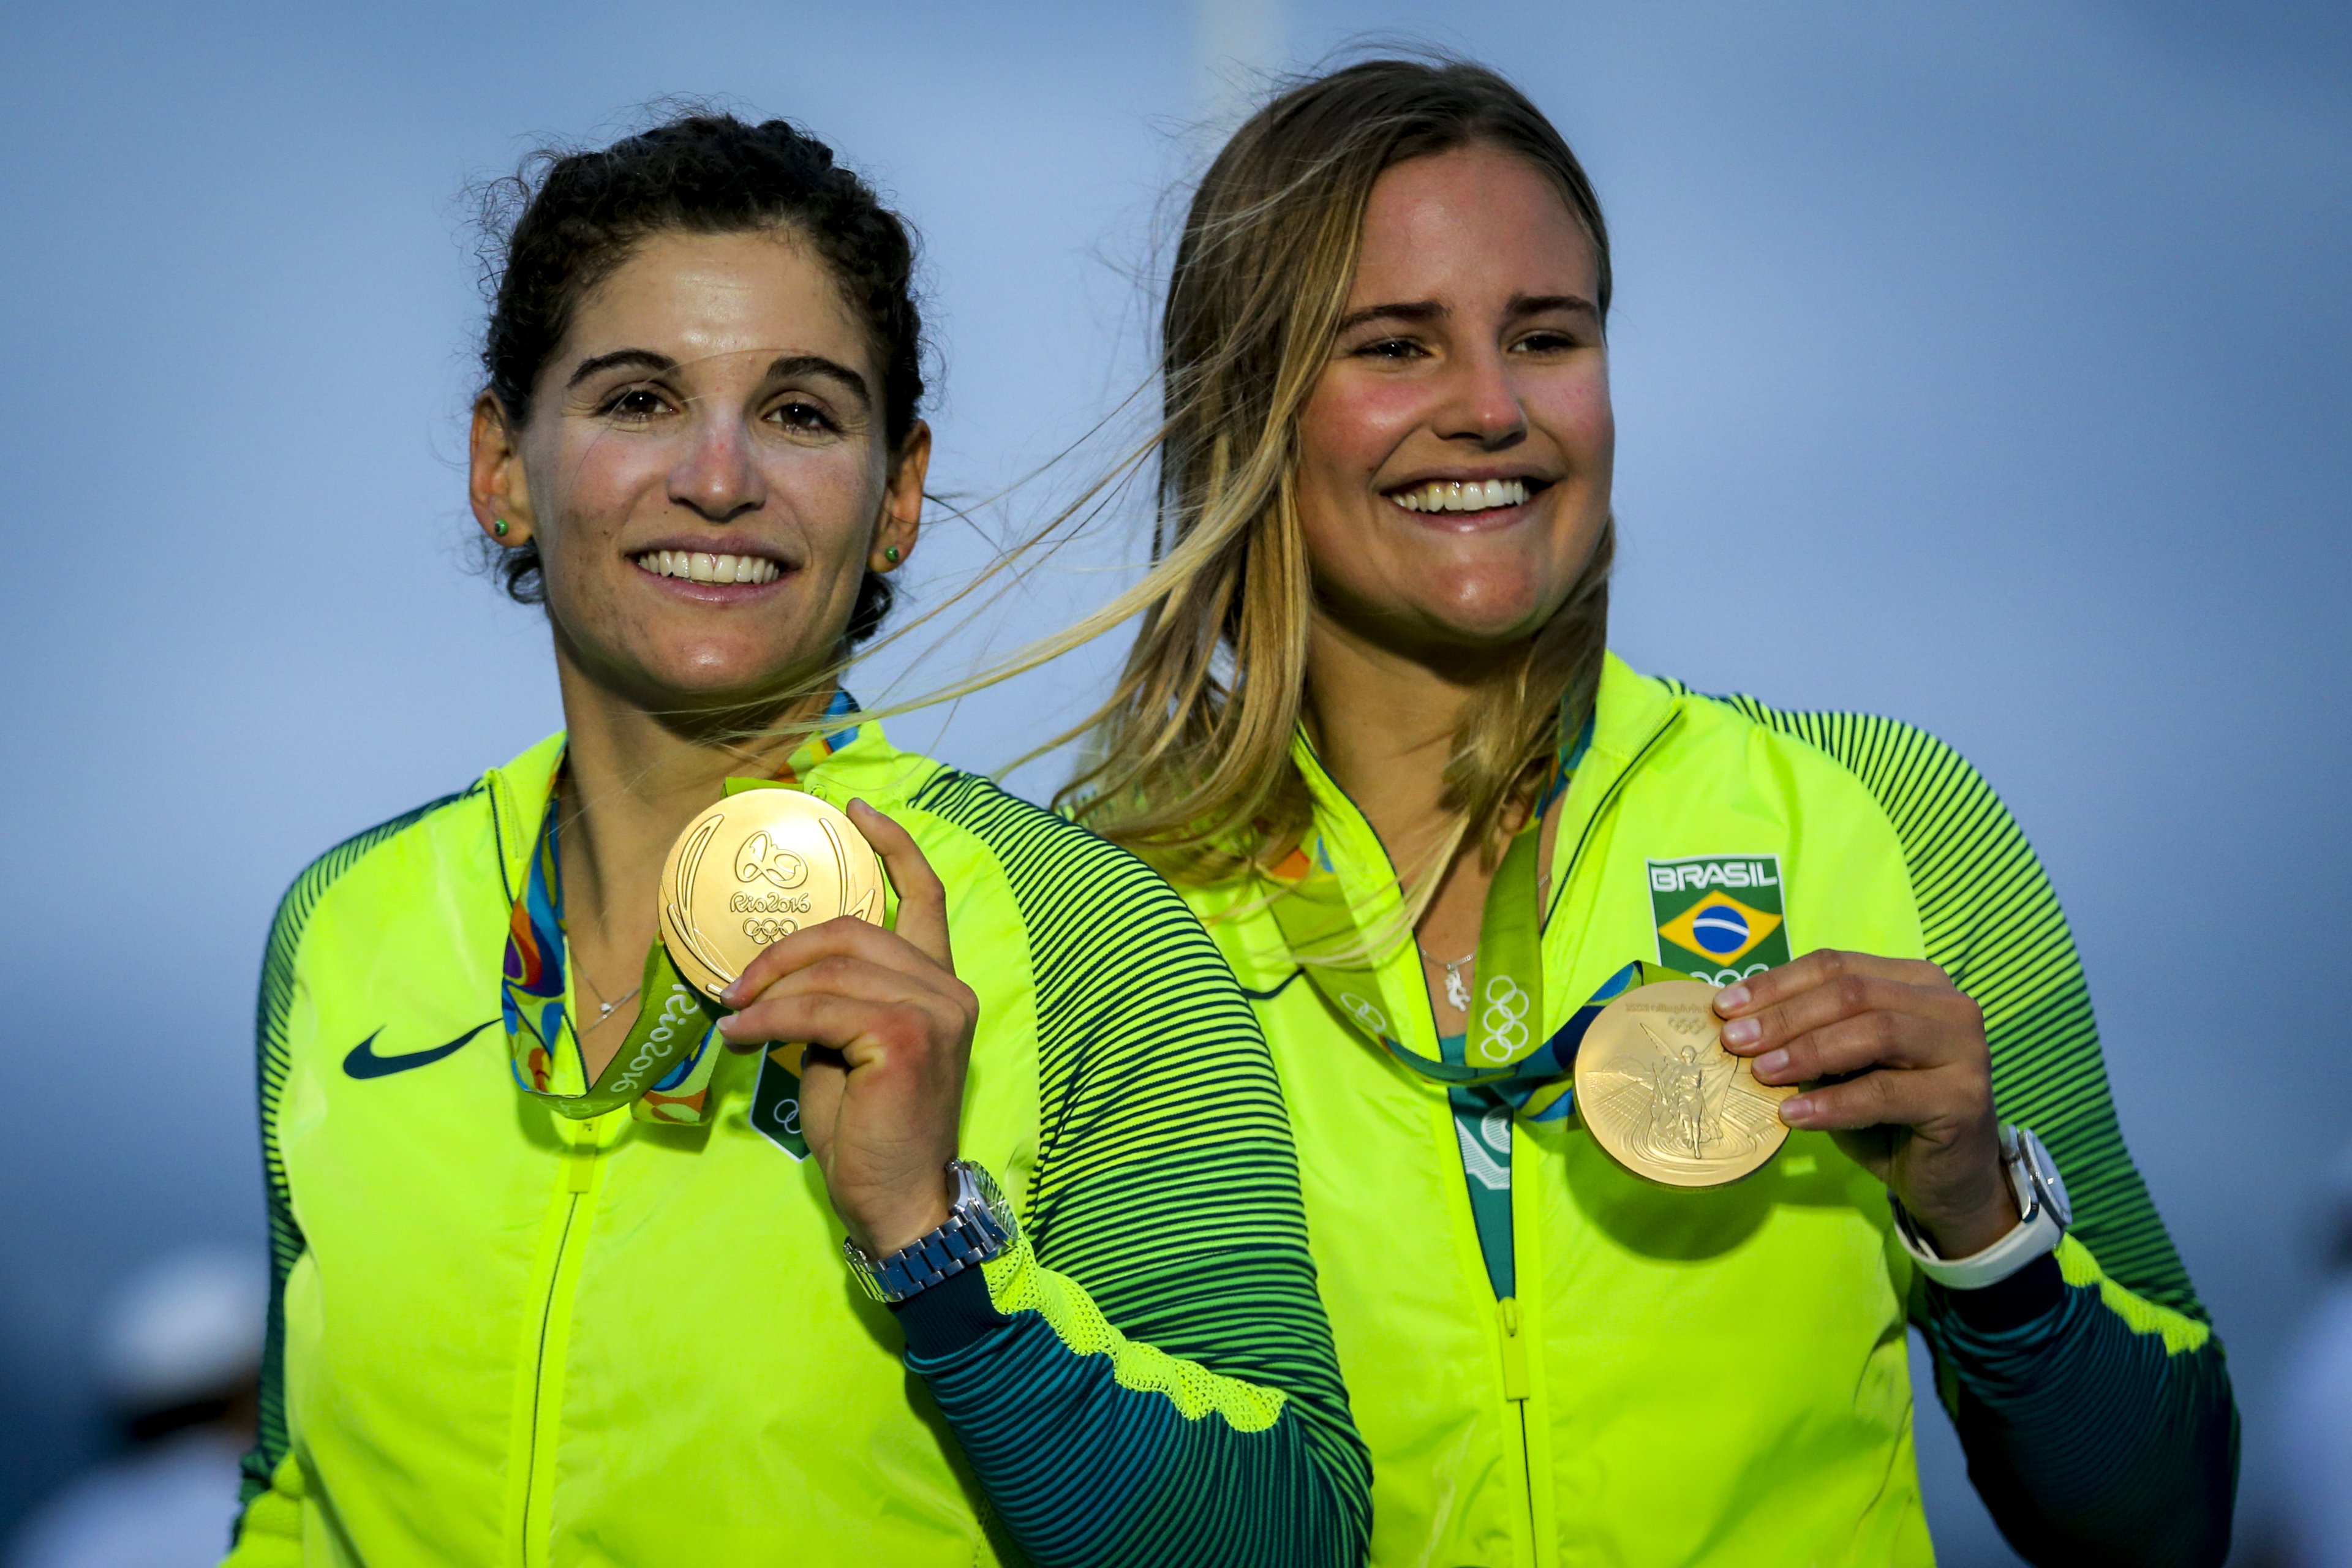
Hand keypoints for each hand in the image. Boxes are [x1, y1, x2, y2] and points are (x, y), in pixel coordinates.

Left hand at [716, 800, 977, 1255]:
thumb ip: (834, 1002)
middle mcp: (947, 989)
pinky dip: (769, 1020)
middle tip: (737, 985)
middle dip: (785, 948)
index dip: (894, 846)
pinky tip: (741, 1038)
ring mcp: (932, 1011)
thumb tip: (776, 976)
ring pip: (832, 969)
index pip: (927, 897)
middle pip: (855, 930)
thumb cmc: (870, 1133)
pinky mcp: (903, 1037)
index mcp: (940, 986)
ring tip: (734, 1017)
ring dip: (769, 990)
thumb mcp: (848, 1050)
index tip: (856, 811)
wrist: (896, 1201)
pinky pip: (818, 1008)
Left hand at [1714, 951, 2017, 1257]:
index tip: (1725, 1006)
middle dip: (1784, 1016)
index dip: (1777, 983)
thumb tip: (1738, 1023)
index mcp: (1916, 981)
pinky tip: (1794, 1115)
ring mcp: (1964, 1048)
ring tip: (1761, 1072)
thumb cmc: (1887, 1115)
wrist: (1946, 1178)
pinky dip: (1833, 1102)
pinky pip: (1886, 1091)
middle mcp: (1948, 1005)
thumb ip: (1808, 1036)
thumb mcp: (1841, 1066)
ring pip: (1874, 1032)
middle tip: (1734, 1041)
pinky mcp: (1965, 1097)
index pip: (1837, 966)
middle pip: (1853, 993)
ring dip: (1807, 1051)